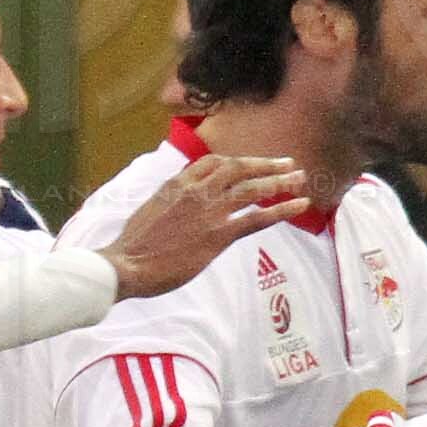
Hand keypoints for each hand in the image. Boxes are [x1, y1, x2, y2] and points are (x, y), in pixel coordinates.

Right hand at [104, 153, 311, 299]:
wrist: (126, 264)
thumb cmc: (132, 245)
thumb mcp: (149, 209)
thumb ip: (170, 201)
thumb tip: (179, 205)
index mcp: (177, 183)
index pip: (213, 162)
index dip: (237, 162)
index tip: (251, 165)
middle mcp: (196, 190)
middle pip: (238, 168)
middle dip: (265, 164)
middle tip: (288, 163)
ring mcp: (209, 211)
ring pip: (252, 188)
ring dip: (279, 181)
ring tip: (300, 177)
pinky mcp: (218, 235)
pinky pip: (257, 218)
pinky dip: (282, 209)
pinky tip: (300, 205)